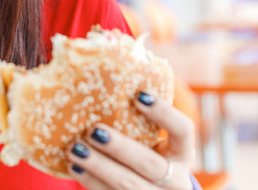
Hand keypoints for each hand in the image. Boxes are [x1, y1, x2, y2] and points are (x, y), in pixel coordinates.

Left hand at [66, 91, 194, 189]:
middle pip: (150, 164)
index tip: (139, 95)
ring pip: (128, 185)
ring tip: (74, 150)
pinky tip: (74, 167)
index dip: (164, 113)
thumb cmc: (146, 157)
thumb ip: (136, 123)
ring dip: (99, 167)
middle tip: (94, 130)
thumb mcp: (152, 144)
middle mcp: (175, 180)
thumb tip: (100, 78)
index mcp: (182, 154)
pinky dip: (90, 182)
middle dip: (120, 148)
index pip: (183, 130)